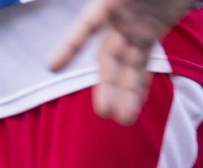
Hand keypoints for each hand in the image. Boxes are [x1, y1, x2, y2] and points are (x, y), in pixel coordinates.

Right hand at [48, 0, 193, 123]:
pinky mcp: (150, 34)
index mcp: (111, 1)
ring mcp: (135, 28)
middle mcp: (119, 19)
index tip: (52, 67)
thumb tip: (111, 8)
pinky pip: (143, 62)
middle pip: (108, 57)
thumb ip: (116, 0)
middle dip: (107, 84)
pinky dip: (140, 82)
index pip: (87, 25)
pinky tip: (136, 103)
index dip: (70, 45)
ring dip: (124, 92)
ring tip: (124, 120)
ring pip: (126, 66)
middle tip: (104, 110)